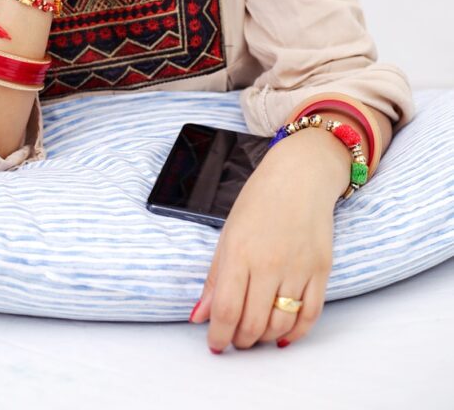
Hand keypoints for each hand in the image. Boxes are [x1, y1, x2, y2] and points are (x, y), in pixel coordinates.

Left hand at [189, 133, 336, 351]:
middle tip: (235, 338)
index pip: (227, 310)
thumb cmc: (259, 201)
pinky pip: (310, 316)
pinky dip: (296, 333)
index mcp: (240, 251)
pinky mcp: (321, 270)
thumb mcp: (228, 233)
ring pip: (281, 324)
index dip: (219, 335)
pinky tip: (283, 334)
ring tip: (256, 333)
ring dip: (265, 338)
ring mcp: (299, 268)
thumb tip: (199, 316)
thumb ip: (214, 278)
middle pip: (253, 323)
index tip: (216, 344)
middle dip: (241, 340)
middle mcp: (270, 263)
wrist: (301, 176)